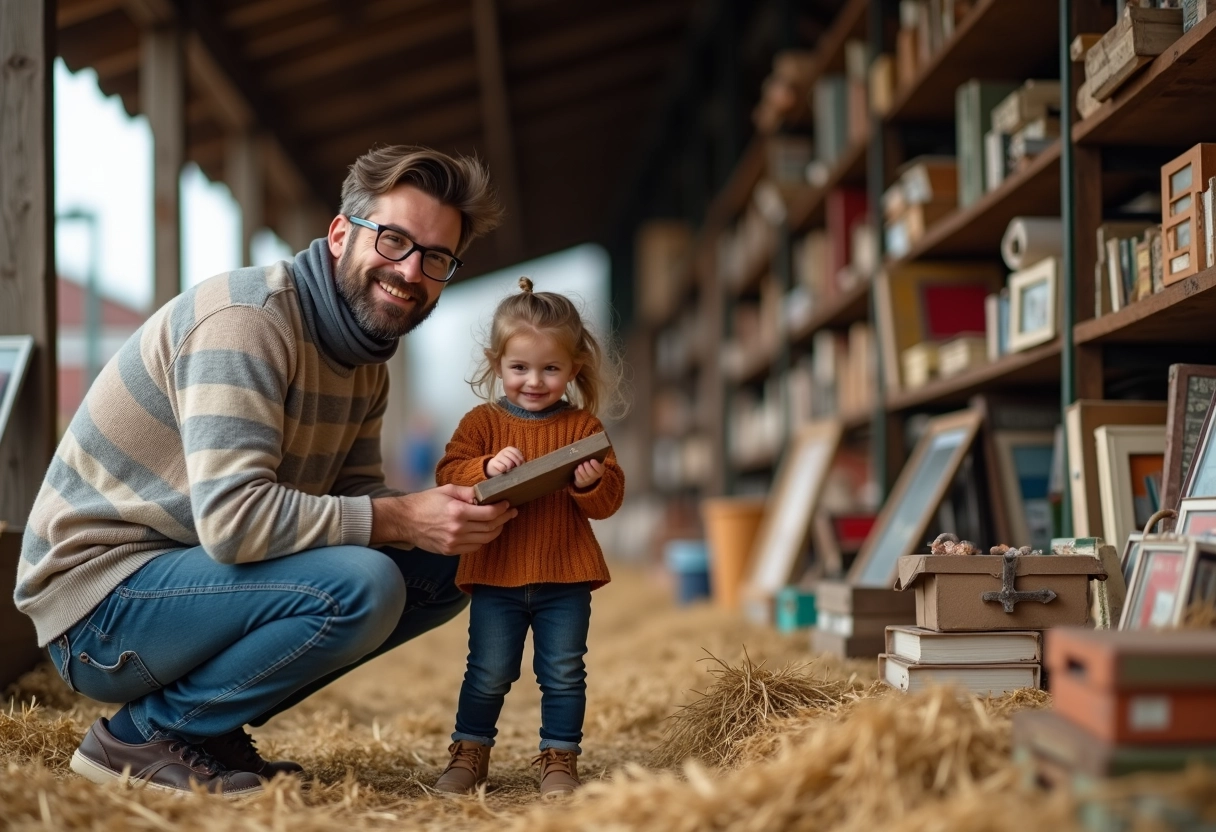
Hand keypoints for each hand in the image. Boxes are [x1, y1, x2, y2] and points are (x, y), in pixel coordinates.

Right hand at [371, 485, 516, 554]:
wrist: (404, 521)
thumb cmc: (424, 502)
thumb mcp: (447, 490)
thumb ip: (468, 492)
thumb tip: (486, 494)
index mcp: (458, 512)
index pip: (490, 514)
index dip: (502, 509)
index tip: (507, 504)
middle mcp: (458, 530)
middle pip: (491, 527)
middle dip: (504, 519)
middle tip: (511, 512)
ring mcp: (454, 543)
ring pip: (485, 539)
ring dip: (496, 530)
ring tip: (501, 522)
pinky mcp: (450, 551)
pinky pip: (474, 547)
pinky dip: (483, 540)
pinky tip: (484, 531)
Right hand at [486, 446, 523, 476]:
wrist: (493, 467)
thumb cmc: (506, 464)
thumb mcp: (513, 460)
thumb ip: (518, 460)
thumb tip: (522, 463)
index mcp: (509, 449)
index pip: (517, 452)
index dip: (520, 459)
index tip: (520, 464)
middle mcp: (503, 451)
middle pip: (513, 457)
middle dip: (516, 464)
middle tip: (515, 468)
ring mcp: (498, 456)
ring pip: (509, 463)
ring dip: (510, 468)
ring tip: (509, 469)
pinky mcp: (493, 462)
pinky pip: (502, 467)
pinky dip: (504, 470)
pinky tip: (503, 470)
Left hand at [572, 459, 603, 488]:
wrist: (587, 476)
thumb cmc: (591, 465)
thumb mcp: (595, 462)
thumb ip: (594, 456)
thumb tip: (589, 446)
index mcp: (600, 470)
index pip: (599, 469)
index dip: (595, 465)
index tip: (592, 460)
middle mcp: (595, 476)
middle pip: (591, 473)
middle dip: (587, 466)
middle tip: (585, 462)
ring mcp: (588, 480)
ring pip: (584, 475)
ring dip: (581, 469)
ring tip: (580, 465)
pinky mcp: (581, 482)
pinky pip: (578, 477)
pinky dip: (577, 472)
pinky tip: (577, 469)